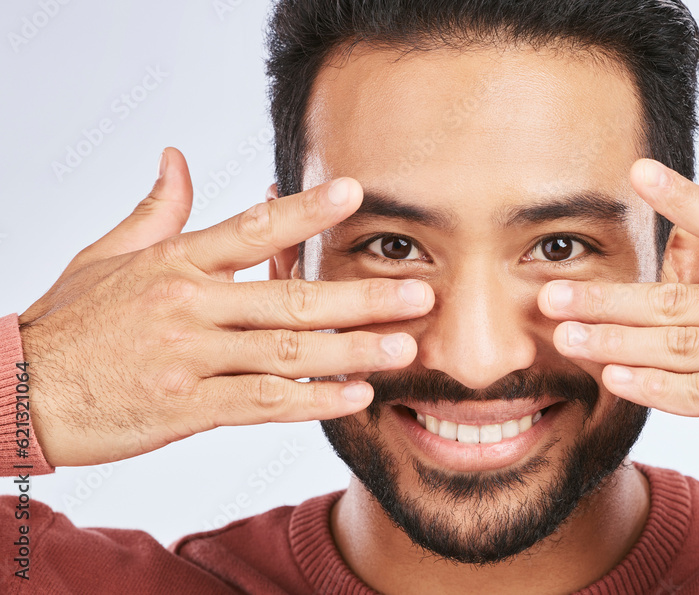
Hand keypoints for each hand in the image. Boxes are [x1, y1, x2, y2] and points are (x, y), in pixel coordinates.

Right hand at [19, 147, 432, 466]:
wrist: (17, 390)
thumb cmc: (70, 321)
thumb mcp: (107, 254)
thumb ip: (157, 209)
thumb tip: (177, 156)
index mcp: (175, 263)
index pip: (251, 229)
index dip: (304, 211)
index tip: (354, 195)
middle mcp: (187, 305)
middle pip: (288, 298)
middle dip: (360, 296)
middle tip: (418, 294)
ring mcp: (188, 358)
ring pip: (285, 352)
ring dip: (351, 350)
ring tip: (403, 347)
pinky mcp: (185, 407)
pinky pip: (261, 403)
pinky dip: (311, 400)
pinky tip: (353, 395)